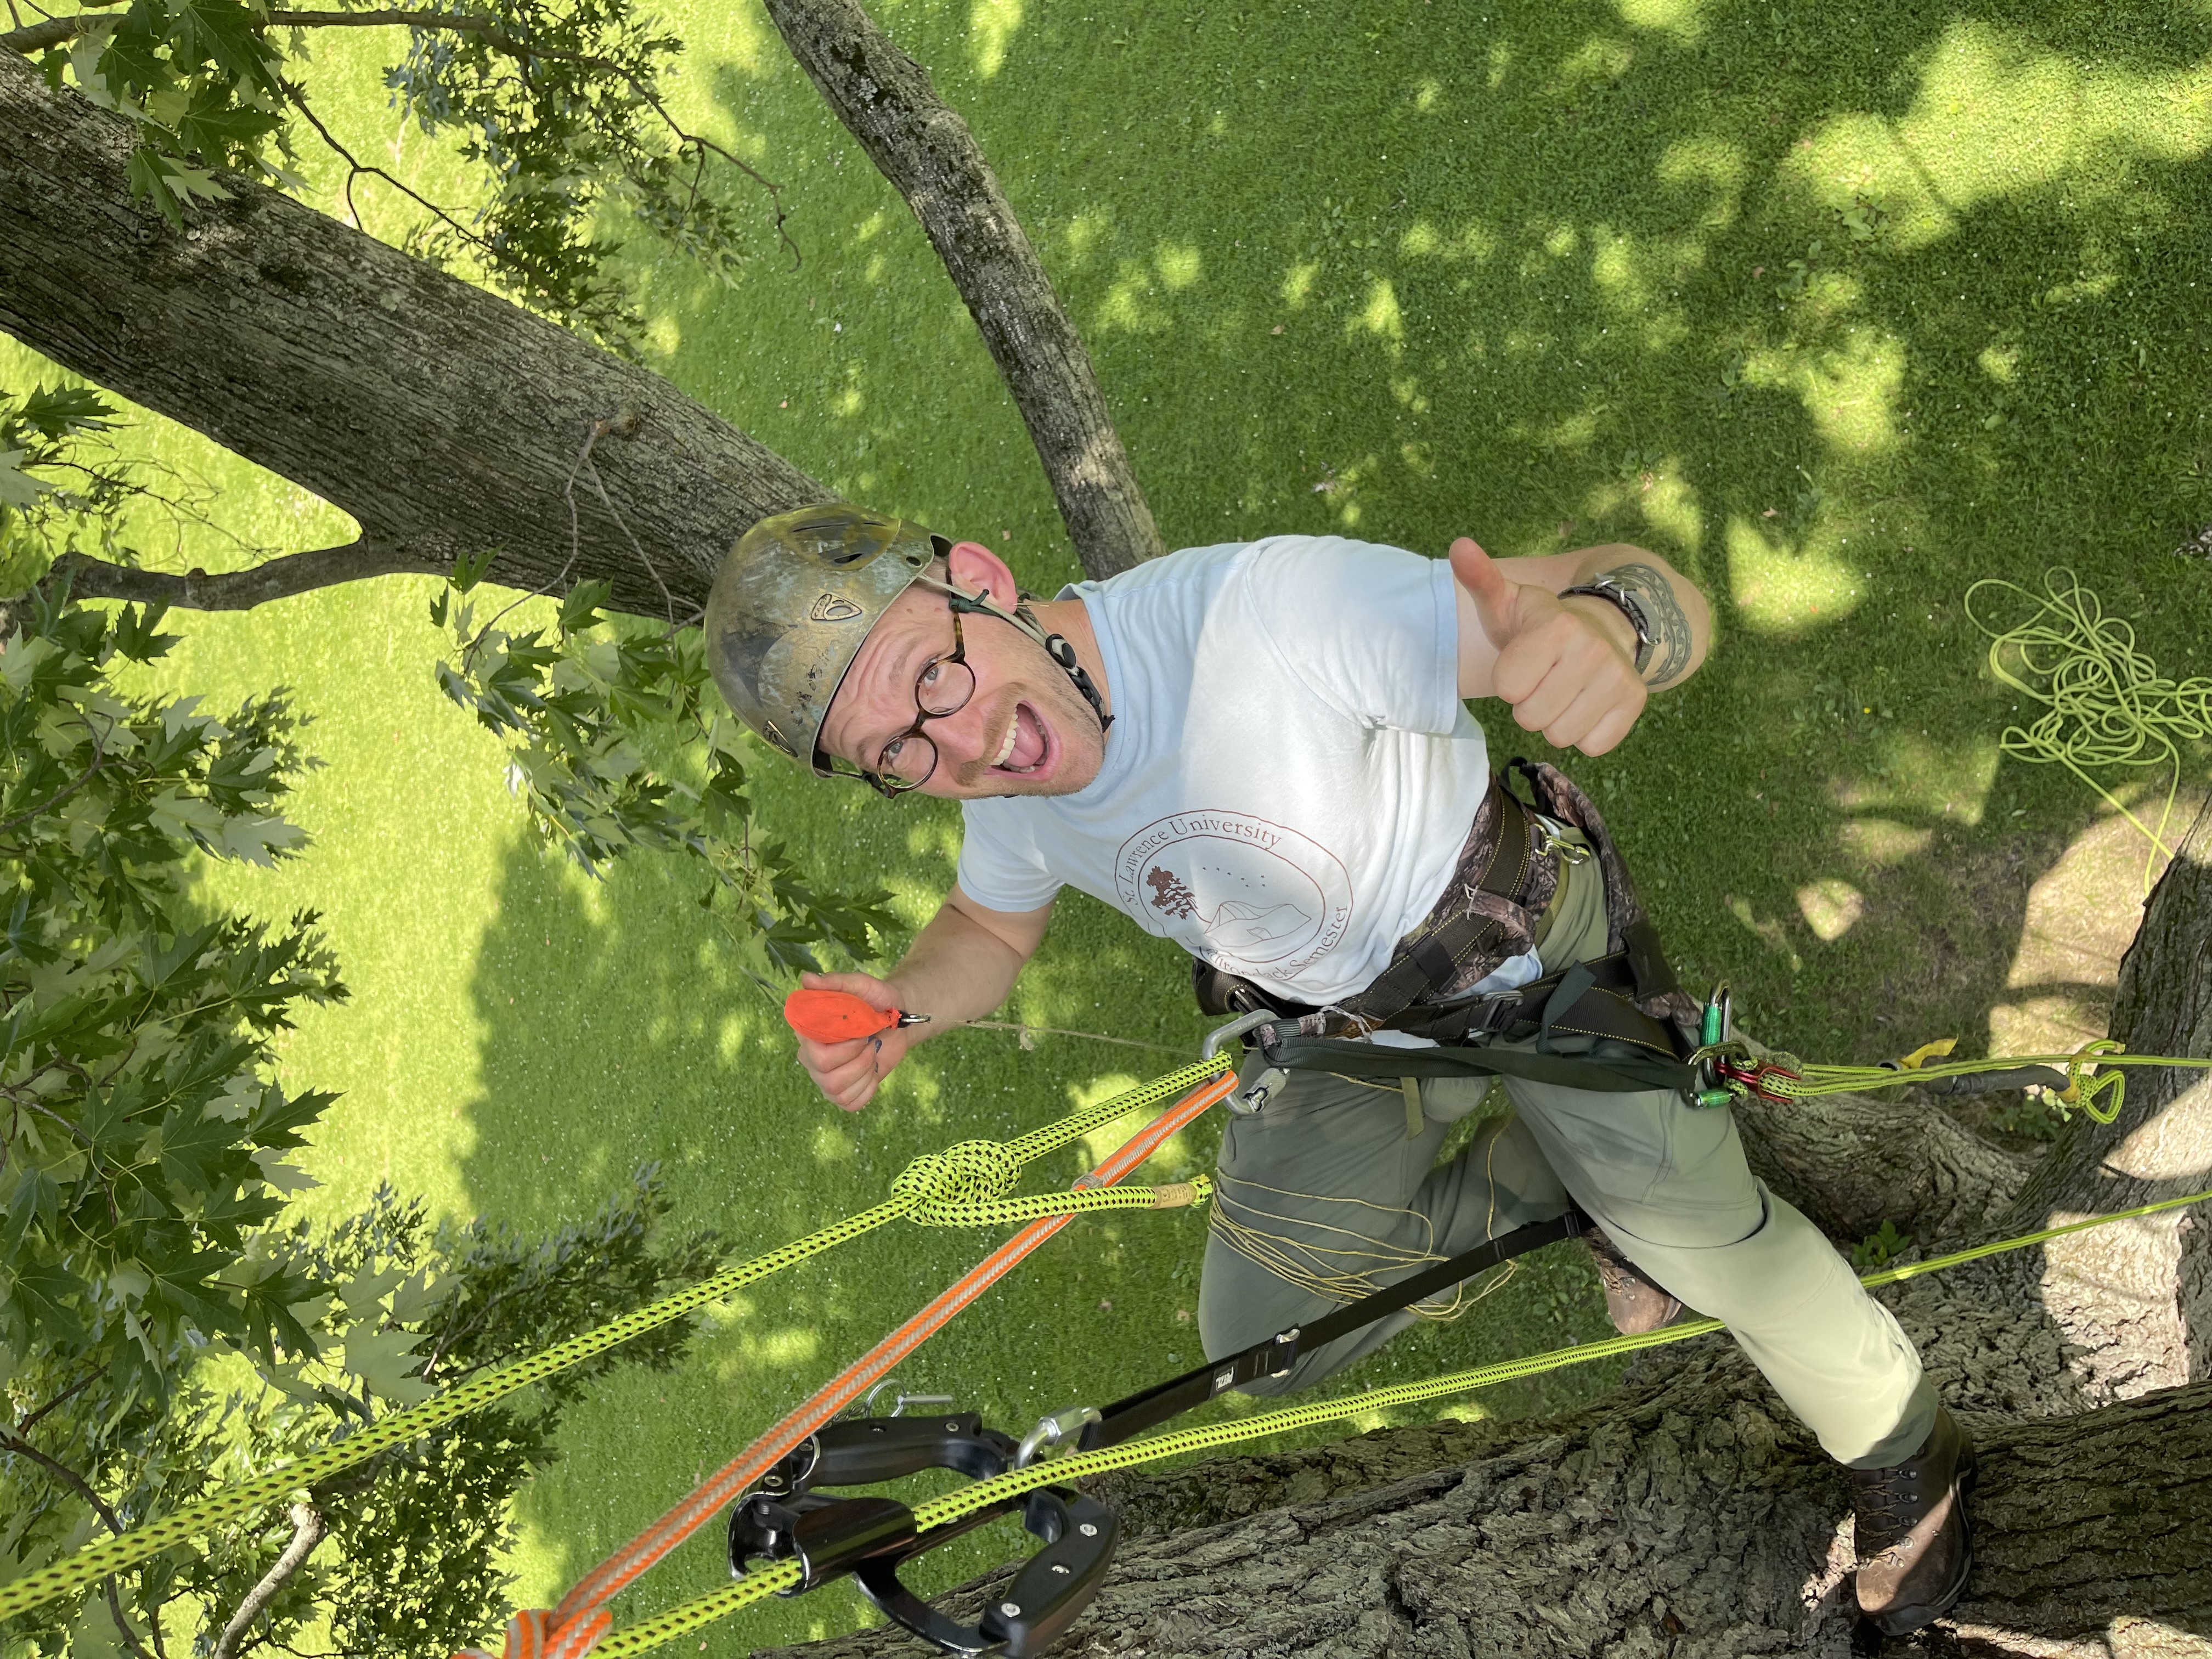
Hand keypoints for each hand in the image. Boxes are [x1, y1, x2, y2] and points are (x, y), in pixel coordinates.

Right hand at [794, 970, 915, 1110]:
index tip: (859, 1032)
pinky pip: (849, 1104)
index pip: (811, 1053)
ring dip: (864, 1073)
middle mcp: (810, 1057)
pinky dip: (867, 1089)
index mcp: (809, 1032)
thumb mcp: (862, 986)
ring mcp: (824, 1077)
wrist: (899, 1019)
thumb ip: (836, 982)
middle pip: (825, 1076)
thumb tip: (806, 979)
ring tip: (871, 1054)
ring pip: (836, 1091)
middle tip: (870, 1043)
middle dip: (857, 1060)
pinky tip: (871, 1072)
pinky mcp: (840, 1093)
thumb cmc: (878, 1000)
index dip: (841, 1048)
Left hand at [1451, 537, 1647, 754]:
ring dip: (1555, 721)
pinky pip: (1592, 746)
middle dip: (1529, 705)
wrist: (1597, 628)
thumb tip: (1458, 545)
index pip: (1508, 689)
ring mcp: (1618, 677)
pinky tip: (1585, 703)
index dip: (1508, 680)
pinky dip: (1585, 732)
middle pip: (1532, 719)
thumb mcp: (1506, 601)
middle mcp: (1593, 649)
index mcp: (1557, 627)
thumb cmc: (1537, 624)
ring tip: (1562, 691)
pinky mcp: (1635, 701)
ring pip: (1561, 736)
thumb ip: (1480, 579)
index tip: (1521, 661)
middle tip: (1542, 679)